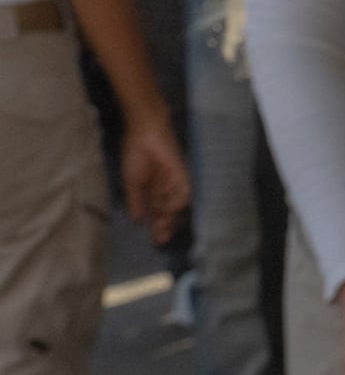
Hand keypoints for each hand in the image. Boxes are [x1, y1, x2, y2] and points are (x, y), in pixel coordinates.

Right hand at [118, 115, 188, 238]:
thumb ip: (135, 201)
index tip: (155, 241)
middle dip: (164, 226)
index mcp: (152, 190)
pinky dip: (177, 201)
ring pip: (174, 204)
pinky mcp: (181, 173)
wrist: (144, 132)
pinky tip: (170, 211)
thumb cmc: (135, 154)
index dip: (156, 226)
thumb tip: (138, 220)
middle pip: (167, 211)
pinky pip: (182, 190)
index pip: (156, 212)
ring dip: (169, 217)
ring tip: (162, 229)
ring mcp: (173, 181)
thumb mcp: (131, 182)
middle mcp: (164, 188)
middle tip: (160, 241)